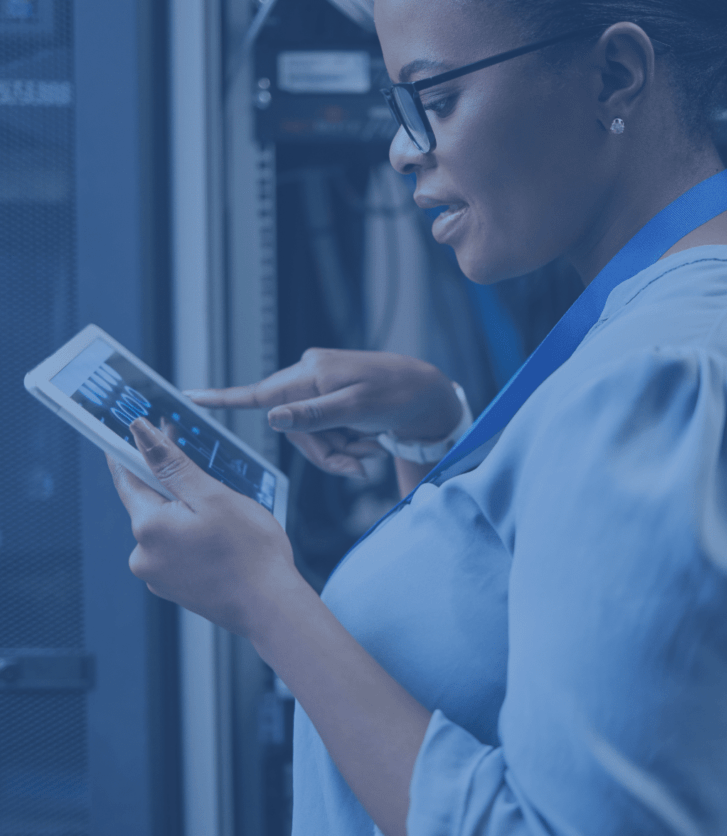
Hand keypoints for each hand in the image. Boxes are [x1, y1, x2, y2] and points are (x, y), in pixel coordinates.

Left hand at [106, 416, 298, 641]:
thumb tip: (141, 433)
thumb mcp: (213, 496)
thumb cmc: (251, 554)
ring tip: (223, 520)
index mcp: (149, 526)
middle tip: (204, 477)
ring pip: (164, 527)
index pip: (126, 477)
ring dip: (185, 515)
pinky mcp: (172, 587)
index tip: (137, 433)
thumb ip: (171, 464)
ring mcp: (157, 575)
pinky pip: (174, 550)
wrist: (271, 608)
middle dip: (172, 486)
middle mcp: (144, 554)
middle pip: (148, 503)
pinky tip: (218, 541)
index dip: (132, 451)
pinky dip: (191, 538)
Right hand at [184, 349, 462, 478]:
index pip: (258, 392)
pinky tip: (372, 443)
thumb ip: (314, 415)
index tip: (188, 397)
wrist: (428, 394)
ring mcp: (320, 393)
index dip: (221, 399)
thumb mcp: (358, 408)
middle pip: (294, 433)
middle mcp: (309, 379)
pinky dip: (348, 448)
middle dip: (326, 453)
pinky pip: (327, 438)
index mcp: (310, 373)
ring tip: (373, 447)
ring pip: (312, 441)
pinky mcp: (330, 406)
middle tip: (361, 461)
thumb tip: (273, 417)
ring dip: (342, 454)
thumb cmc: (398, 395)